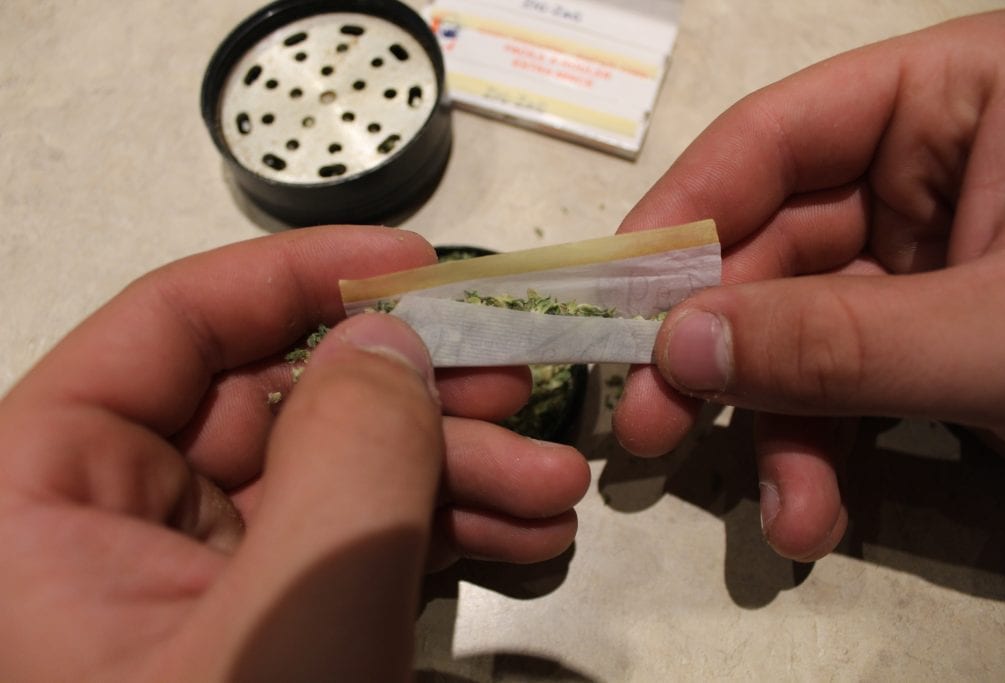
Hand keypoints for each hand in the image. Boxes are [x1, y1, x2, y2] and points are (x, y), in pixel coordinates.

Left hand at [0, 227, 588, 680]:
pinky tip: (522, 541)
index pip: (171, 327)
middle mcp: (102, 525)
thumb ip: (344, 462)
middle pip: (279, 402)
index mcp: (36, 494)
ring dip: (452, 474)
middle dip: (416, 397)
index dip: (300, 277)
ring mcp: (190, 587)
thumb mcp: (285, 630)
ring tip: (554, 494)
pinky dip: (438, 539)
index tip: (419, 264)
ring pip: (333, 479)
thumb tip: (389, 338)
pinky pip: (350, 552)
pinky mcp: (260, 635)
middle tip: (524, 388)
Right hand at [614, 10, 1004, 560]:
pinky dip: (827, 456)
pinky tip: (813, 515)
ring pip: (809, 339)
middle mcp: (938, 170)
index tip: (609, 299)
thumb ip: (840, 339)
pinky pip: (855, 391)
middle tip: (647, 427)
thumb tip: (677, 346)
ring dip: (779, 431)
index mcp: (963, 96)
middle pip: (777, 252)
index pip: (779, 136)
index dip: (684, 215)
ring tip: (779, 518)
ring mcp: (941, 267)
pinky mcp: (949, 349)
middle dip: (719, 352)